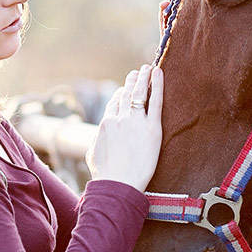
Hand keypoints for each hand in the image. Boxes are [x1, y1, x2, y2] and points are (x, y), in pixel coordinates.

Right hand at [86, 65, 162, 191]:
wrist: (118, 183)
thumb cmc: (105, 175)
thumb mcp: (92, 154)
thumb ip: (95, 141)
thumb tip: (95, 139)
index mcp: (105, 123)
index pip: (114, 103)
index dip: (121, 94)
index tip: (125, 88)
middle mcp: (120, 118)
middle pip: (126, 94)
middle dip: (132, 81)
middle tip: (138, 71)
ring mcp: (136, 121)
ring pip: (139, 93)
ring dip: (143, 78)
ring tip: (147, 68)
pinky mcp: (152, 128)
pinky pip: (155, 101)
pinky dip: (158, 85)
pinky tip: (159, 72)